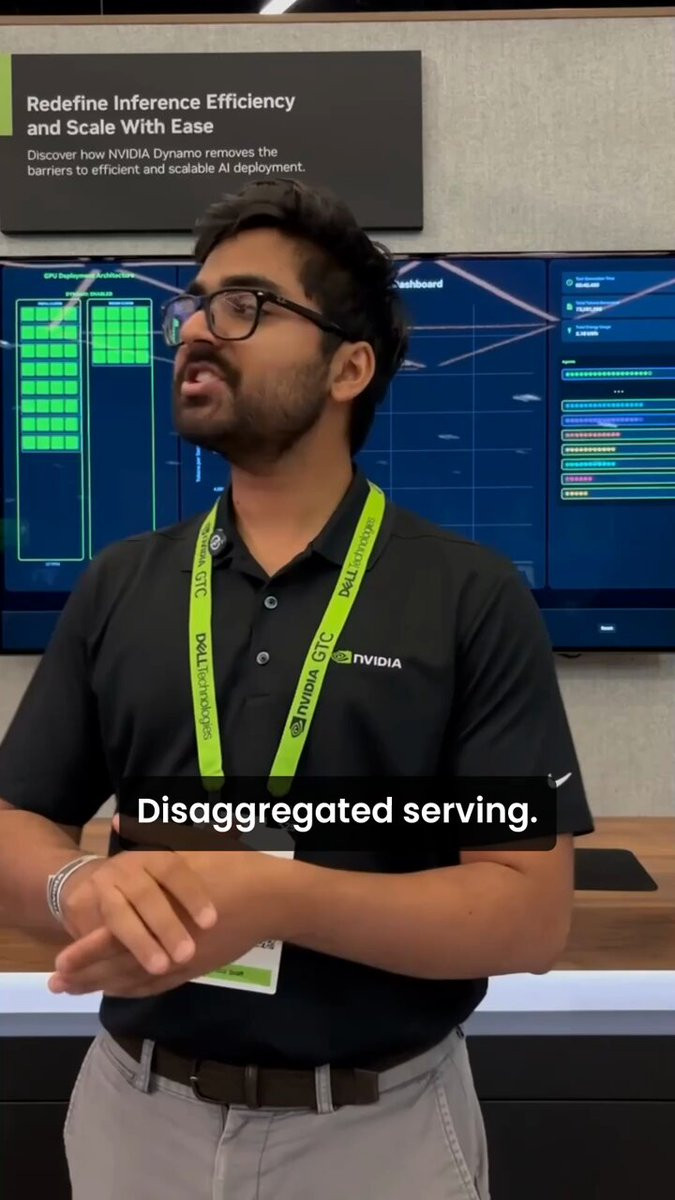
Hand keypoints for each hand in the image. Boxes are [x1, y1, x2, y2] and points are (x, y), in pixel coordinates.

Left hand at [49, 822, 297, 996]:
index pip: (118, 936)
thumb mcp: (193, 845)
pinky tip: (115, 990)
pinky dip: (133, 989)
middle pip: (121, 964)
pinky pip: (157, 986)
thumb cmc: (235, 867)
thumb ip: (151, 837)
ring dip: (104, 985)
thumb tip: (117, 821)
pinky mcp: (196, 968)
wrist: (273, 898)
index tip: (60, 960)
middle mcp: (171, 939)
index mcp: (165, 909)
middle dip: (86, 975)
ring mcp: (184, 959)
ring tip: (75, 989)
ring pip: (138, 979)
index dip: (87, 951)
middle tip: (57, 984)